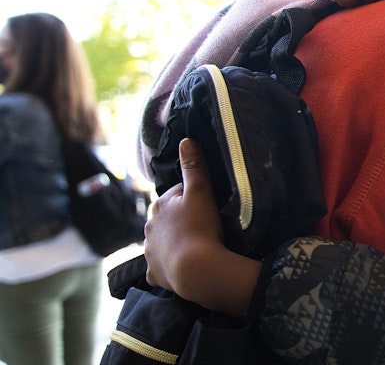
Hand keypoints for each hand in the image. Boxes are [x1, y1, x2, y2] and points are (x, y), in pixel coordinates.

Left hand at [144, 138, 222, 295]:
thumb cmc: (200, 227)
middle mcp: (148, 228)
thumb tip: (186, 141)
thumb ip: (194, 166)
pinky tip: (184, 265)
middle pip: (168, 219)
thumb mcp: (201, 191)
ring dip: (175, 242)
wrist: (197, 269)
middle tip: (204, 226)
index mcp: (158, 206)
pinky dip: (170, 265)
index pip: (176, 195)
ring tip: (196, 246)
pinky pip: (162, 266)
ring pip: (163, 242)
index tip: (207, 206)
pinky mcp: (154, 273)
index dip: (192, 199)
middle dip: (181, 220)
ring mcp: (150, 252)